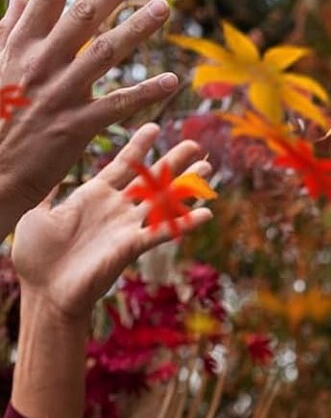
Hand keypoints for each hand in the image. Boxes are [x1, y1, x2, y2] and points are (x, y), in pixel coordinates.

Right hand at [0, 0, 178, 233]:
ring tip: (163, 9)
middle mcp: (42, 61)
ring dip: (138, 29)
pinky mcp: (79, 124)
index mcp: (20, 43)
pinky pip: (119, 104)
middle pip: (82, 16)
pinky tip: (172, 81)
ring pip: (106, 52)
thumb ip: (11, 28)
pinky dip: (146, 91)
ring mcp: (62, 92)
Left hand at [13, 122, 211, 322]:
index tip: (153, 126)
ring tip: (207, 167)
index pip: (122, 165)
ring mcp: (126, 228)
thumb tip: (37, 166)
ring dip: (187, 185)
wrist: (45, 290)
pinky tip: (206, 213)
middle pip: (151, 180)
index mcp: (92, 196)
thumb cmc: (36, 255)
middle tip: (194, 144)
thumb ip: (45, 189)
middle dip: (173, 162)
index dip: (138, 146)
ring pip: (164, 202)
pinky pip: (163, 233)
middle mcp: (115, 210)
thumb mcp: (36, 211)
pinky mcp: (130, 247)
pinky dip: (185, 223)